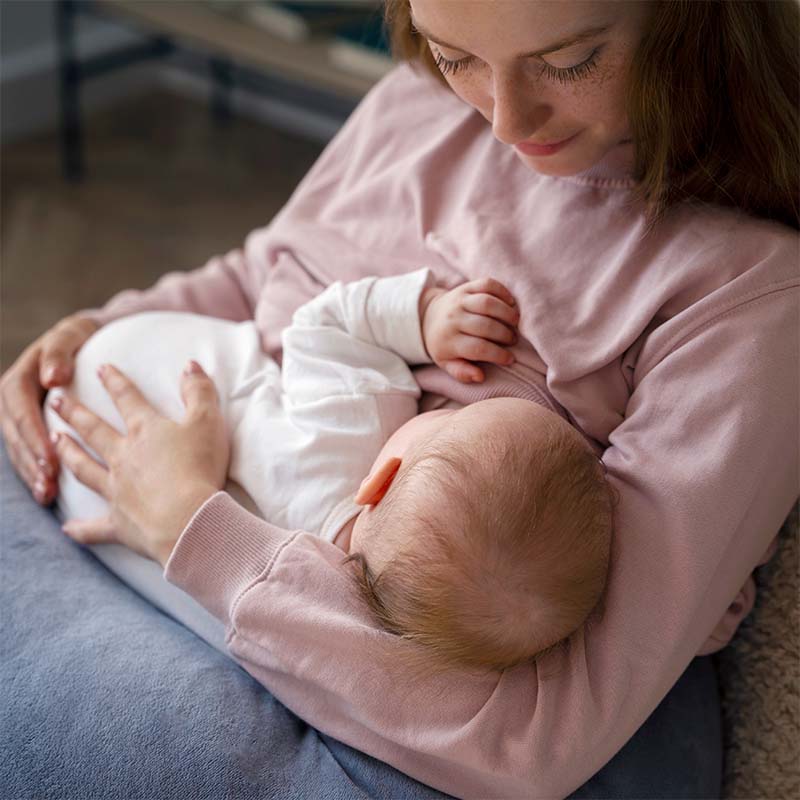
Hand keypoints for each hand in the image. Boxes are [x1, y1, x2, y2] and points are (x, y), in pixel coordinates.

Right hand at [0, 314, 99, 504]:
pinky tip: (48, 494)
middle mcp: (13, 398)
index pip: (20, 408)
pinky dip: (35, 473)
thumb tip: (52, 378)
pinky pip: (27, 453)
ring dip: (31, 472)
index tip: (51, 456)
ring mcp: (18, 415)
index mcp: (20, 377)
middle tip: (49, 482)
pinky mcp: (29, 429)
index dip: (33, 434)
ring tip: (48, 493)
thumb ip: (59, 352)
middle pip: (15, 434)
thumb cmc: (83, 337)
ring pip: (18, 448)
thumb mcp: (72, 334)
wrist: (90, 339)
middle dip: (31, 460)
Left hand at [50, 361, 228, 566]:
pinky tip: (67, 528)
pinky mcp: (120, 522)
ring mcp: (117, 489)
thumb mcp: (208, 421)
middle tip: (55, 401)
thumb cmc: (200, 467)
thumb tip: (191, 365)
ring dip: (68, 454)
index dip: (115, 381)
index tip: (100, 368)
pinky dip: (80, 529)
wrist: (188, 519)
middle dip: (75, 413)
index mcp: (145, 431)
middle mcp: (123, 456)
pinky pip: (95, 526)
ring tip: (56, 442)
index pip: (127, 398)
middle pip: (94, 430)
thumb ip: (199, 391)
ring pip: (84, 468)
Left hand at [420, 277, 519, 382]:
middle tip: (513, 340)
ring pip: (487, 303)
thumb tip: (480, 377)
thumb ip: (462, 372)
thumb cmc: (444, 345)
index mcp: (448, 340)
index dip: (497, 355)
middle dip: (505, 335)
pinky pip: (487, 285)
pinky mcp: (466, 287)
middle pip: (485, 326)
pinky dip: (503, 292)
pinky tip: (511, 303)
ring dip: (507, 313)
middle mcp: (453, 319)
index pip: (477, 348)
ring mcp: (459, 300)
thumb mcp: (446, 363)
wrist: (428, 317)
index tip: (510, 359)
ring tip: (516, 323)